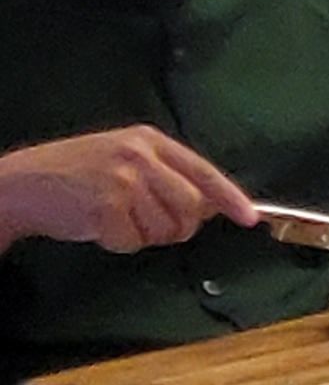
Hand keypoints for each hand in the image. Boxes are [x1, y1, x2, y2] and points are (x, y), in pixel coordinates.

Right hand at [0, 127, 257, 253]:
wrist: (22, 184)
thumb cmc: (75, 174)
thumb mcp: (123, 158)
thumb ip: (165, 175)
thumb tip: (209, 206)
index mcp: (150, 141)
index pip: (204, 172)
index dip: (231, 198)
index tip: (250, 217)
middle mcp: (140, 156)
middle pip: (191, 206)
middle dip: (181, 227)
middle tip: (155, 227)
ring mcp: (123, 181)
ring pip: (165, 228)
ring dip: (145, 235)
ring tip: (118, 220)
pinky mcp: (106, 207)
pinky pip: (133, 241)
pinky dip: (119, 243)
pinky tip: (98, 227)